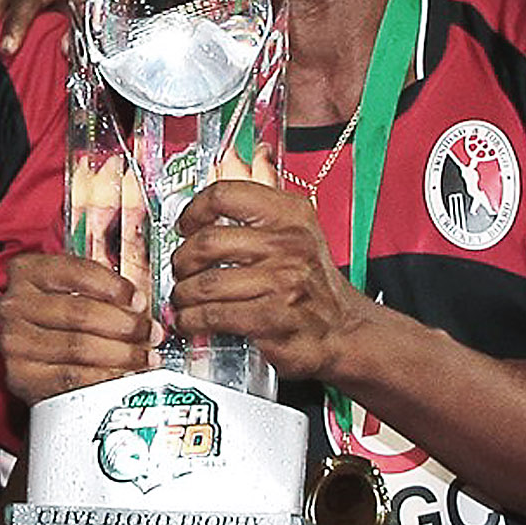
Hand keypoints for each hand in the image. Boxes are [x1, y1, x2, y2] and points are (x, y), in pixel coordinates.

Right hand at [0, 244, 154, 410]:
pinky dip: (103, 377)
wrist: (20, 356)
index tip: (139, 300)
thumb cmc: (49, 321)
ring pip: (79, 347)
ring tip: (144, 357)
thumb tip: (139, 306)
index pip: (77, 273)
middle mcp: (14, 304)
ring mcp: (14, 341)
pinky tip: (122, 375)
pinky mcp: (20, 376)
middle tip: (150, 333)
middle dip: (126, 325)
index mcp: (26, 272)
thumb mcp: (64, 293)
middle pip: (81, 313)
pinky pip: (71, 377)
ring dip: (121, 354)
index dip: (114, 287)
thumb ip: (96, 292)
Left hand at [166, 173, 368, 379]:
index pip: (226, 195)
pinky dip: (193, 320)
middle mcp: (289, 244)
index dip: (195, 210)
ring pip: (205, 284)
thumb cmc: (313, 283)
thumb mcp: (296, 235)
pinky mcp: (273, 319)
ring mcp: (283, 282)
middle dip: (182, 260)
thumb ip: (257, 216)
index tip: (185, 226)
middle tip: (180, 270)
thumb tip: (207, 201)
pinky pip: (214, 315)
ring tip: (183, 299)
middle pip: (207, 242)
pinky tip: (191, 321)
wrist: (345, 329)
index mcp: (291, 215)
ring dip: (183, 295)